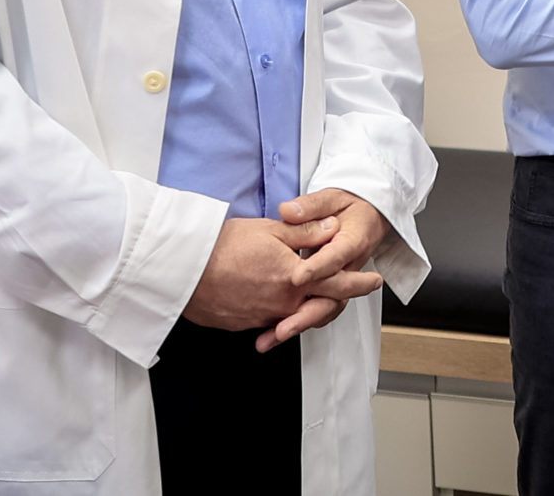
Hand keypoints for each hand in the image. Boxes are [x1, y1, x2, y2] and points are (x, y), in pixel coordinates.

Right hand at [183, 213, 382, 348]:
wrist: (180, 270)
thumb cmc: (221, 246)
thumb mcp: (270, 229)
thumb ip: (306, 232)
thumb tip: (333, 230)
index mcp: (294, 278)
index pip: (338, 283)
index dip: (359, 283)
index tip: (374, 281)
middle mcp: (283, 303)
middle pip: (321, 304)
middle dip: (338, 296)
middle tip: (352, 287)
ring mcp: (262, 316)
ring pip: (296, 314)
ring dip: (308, 305)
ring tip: (311, 292)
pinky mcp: (243, 324)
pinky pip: (271, 320)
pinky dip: (281, 312)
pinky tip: (278, 301)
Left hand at [257, 189, 394, 351]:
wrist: (371, 216)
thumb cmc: (351, 207)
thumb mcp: (334, 197)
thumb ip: (311, 206)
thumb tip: (289, 210)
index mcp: (353, 240)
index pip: (336, 256)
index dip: (317, 268)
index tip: (297, 277)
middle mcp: (350, 267)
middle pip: (333, 295)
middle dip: (307, 313)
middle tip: (283, 327)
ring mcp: (342, 282)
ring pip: (326, 308)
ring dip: (300, 324)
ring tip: (274, 336)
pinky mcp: (332, 290)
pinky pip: (318, 309)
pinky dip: (298, 324)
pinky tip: (274, 334)